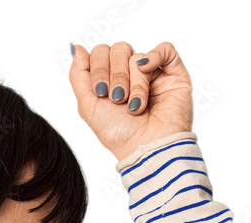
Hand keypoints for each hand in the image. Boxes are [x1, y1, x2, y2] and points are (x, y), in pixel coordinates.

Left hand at [68, 40, 193, 161]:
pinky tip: (147, 70)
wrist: (146, 148)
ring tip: (135, 106)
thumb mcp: (87, 105)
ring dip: (133, 83)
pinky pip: (164, 49)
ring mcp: (153, 74)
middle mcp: (130, 75)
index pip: (100, 53)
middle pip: (118, 50)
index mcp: (111, 80)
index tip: (101, 92)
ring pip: (137, 56)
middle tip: (117, 99)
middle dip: (115, 75)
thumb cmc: (118, 133)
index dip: (98, 69)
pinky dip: (154, 56)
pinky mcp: (174, 74)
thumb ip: (78, 75)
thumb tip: (76, 48)